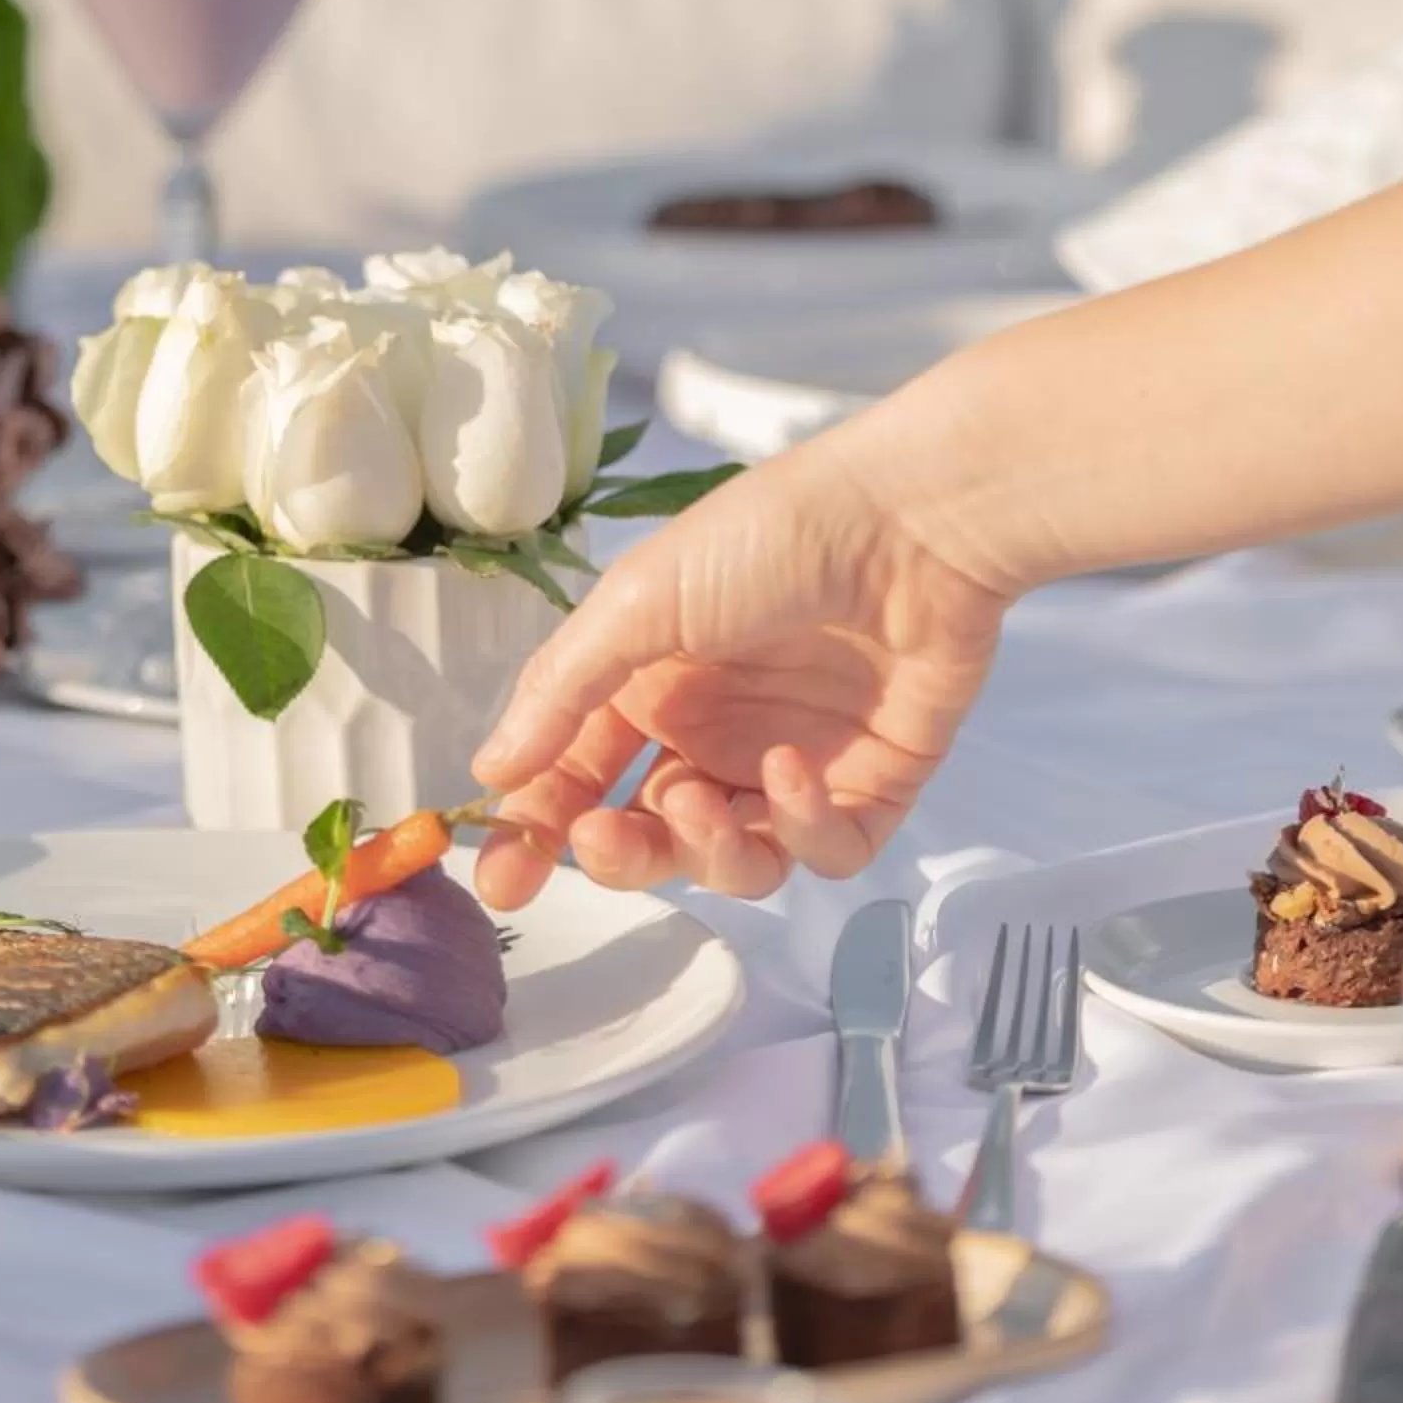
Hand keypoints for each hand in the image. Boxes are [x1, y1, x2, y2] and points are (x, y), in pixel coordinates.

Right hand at [469, 430, 1010, 908]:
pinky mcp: (872, 784)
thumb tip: (489, 771)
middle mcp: (715, 730)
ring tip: (702, 803)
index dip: (536, 831)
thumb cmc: (767, 540)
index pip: (578, 776)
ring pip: (736, 860)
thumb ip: (564, 692)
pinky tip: (793, 770)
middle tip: (603, 840)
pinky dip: (801, 827)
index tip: (500, 882)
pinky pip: (825, 850)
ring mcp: (792, 763)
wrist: (913, 519)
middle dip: (620, 854)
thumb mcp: (642, 600)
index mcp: (650, 685)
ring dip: (707, 849)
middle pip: (651, 835)